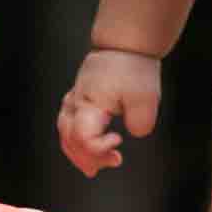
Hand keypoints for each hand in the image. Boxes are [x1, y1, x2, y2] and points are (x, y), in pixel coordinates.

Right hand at [57, 48, 162, 176]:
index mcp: (89, 104)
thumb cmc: (135, 68)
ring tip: (92, 167)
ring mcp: (75, 98)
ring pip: (65, 131)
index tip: (119, 141)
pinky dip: (74, 138)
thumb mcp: (146, 98)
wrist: (126, 43)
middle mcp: (77, 103)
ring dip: (77, 151)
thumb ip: (140, 123)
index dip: (98, 149)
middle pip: (69, 138)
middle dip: (86, 157)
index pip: (82, 138)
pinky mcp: (79, 95)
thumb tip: (131, 133)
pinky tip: (84, 146)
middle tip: (108, 165)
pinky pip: (68, 122)